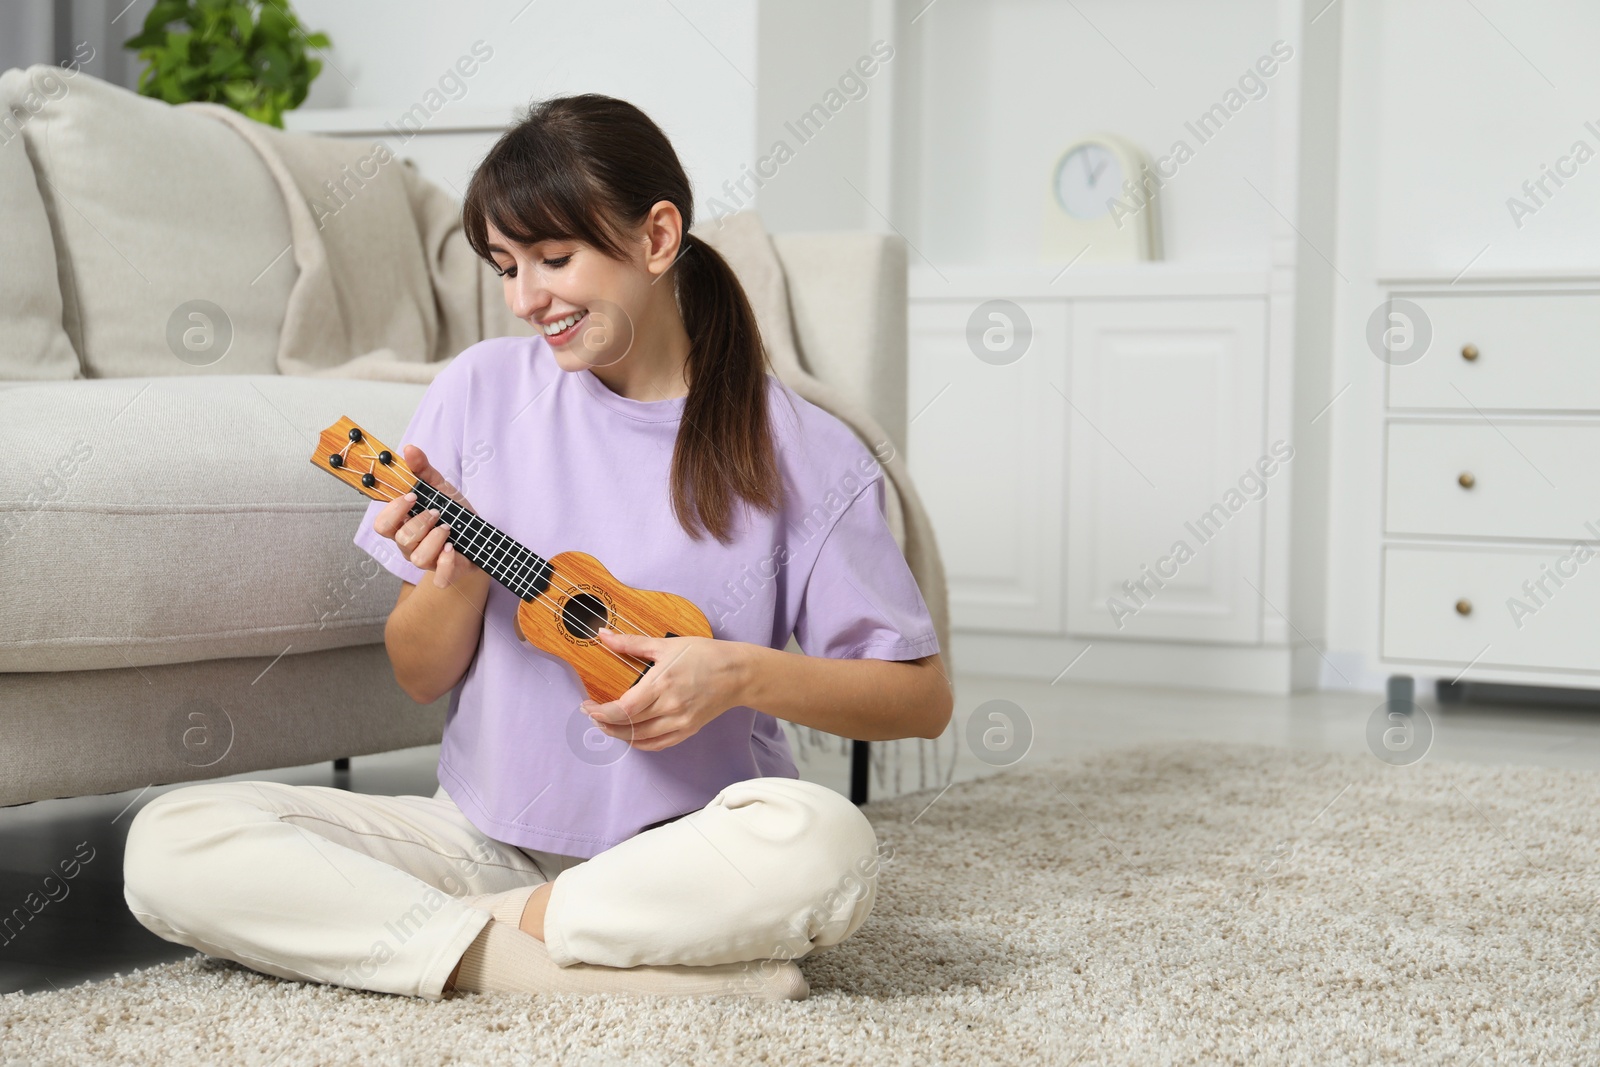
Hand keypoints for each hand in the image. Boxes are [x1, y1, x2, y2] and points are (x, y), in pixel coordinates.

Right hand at [370, 444, 479, 588]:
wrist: (481, 535)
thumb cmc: (454, 513)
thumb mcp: (440, 488)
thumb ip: (423, 470)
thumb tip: (409, 449)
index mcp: (404, 525)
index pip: (381, 524)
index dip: (392, 511)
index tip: (412, 496)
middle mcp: (410, 545)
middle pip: (399, 539)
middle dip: (418, 523)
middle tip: (436, 512)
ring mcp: (427, 561)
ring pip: (418, 558)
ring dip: (433, 540)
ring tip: (448, 528)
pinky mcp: (446, 573)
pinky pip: (439, 578)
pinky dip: (446, 563)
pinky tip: (452, 548)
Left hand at [580, 629, 748, 750]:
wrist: (738, 673)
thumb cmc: (704, 655)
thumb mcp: (667, 644)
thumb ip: (632, 643)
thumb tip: (603, 635)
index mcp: (662, 684)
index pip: (623, 709)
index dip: (600, 712)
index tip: (587, 706)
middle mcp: (670, 708)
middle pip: (627, 726)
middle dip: (604, 722)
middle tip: (591, 714)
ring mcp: (680, 722)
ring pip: (640, 739)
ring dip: (618, 734)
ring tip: (605, 723)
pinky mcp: (687, 730)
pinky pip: (657, 745)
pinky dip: (638, 743)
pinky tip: (629, 734)